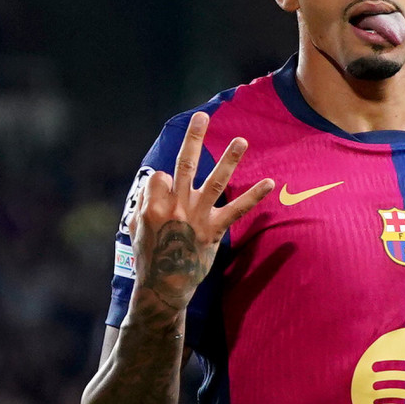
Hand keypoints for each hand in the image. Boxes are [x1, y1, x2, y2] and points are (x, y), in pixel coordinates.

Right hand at [129, 111, 273, 311]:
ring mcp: (197, 217)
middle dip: (194, 138)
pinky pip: (236, 210)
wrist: (163, 287)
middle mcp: (176, 207)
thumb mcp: (134, 227)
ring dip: (230, 160)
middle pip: (185, 164)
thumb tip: (153, 184)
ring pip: (215, 182)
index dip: (163, 182)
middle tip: (202, 116)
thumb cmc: (148, 256)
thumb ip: (143, 202)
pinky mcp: (214, 230)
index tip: (164, 192)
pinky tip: (270, 182)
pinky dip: (253, 196)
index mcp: (152, 205)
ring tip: (242, 140)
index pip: (161, 176)